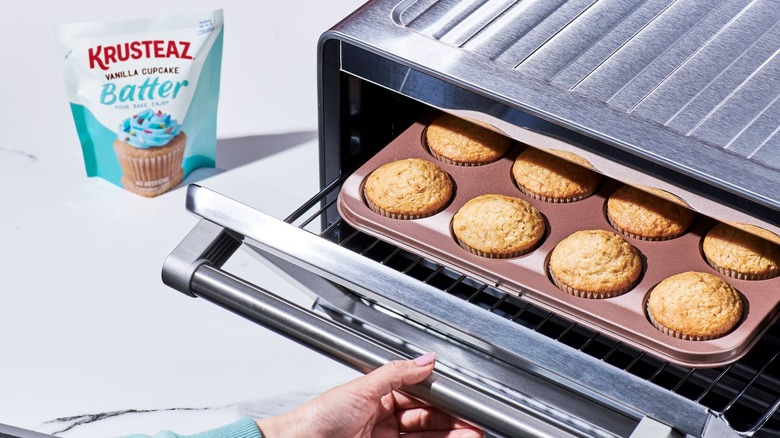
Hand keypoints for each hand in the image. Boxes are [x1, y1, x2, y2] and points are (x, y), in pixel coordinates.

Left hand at [255, 352, 483, 437]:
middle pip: (427, 419)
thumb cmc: (316, 419)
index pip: (418, 396)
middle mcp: (383, 420)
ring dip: (451, 435)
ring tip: (471, 434)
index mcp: (378, 398)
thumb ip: (396, 373)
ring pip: (426, 436)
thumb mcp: (361, 388)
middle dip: (452, 420)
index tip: (461, 401)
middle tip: (473, 422)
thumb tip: (425, 360)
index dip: (441, 399)